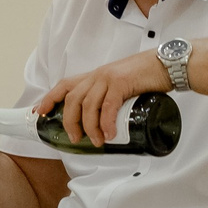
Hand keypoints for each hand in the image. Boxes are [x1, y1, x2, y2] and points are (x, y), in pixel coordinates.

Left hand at [35, 52, 171, 147]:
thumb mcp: (123, 86)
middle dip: (69, 120)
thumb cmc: (147, 78)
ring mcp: (109, 78)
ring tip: (96, 142)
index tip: (40, 112)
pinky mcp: (122, 83)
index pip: (65, 85)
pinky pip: (108, 106)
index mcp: (95, 76)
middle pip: (73, 99)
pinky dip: (106, 122)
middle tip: (74, 138)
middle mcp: (98, 75)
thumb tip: (108, 124)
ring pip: (88, 105)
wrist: (168, 65)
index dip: (50, 98)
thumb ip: (112, 99)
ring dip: (89, 127)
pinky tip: (109, 135)